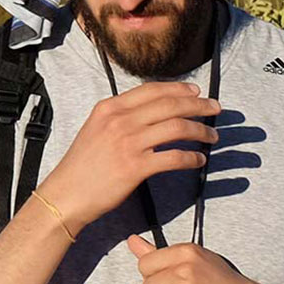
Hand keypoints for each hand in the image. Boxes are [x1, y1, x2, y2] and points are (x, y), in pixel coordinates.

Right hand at [35, 82, 220, 229]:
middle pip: (170, 105)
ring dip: (200, 131)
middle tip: (216, 109)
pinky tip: (199, 160)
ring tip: (212, 136)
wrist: (67, 193)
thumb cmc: (82, 165)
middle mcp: (119, 120)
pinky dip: (192, 158)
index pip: (152, 90)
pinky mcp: (135, 167)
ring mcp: (128, 143)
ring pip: (177, 127)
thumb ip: (120, 117)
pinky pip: (174, 157)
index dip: (179, 89)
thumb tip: (152, 113)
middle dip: (199, 106)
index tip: (197, 93)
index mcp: (110, 107)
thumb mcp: (96, 128)